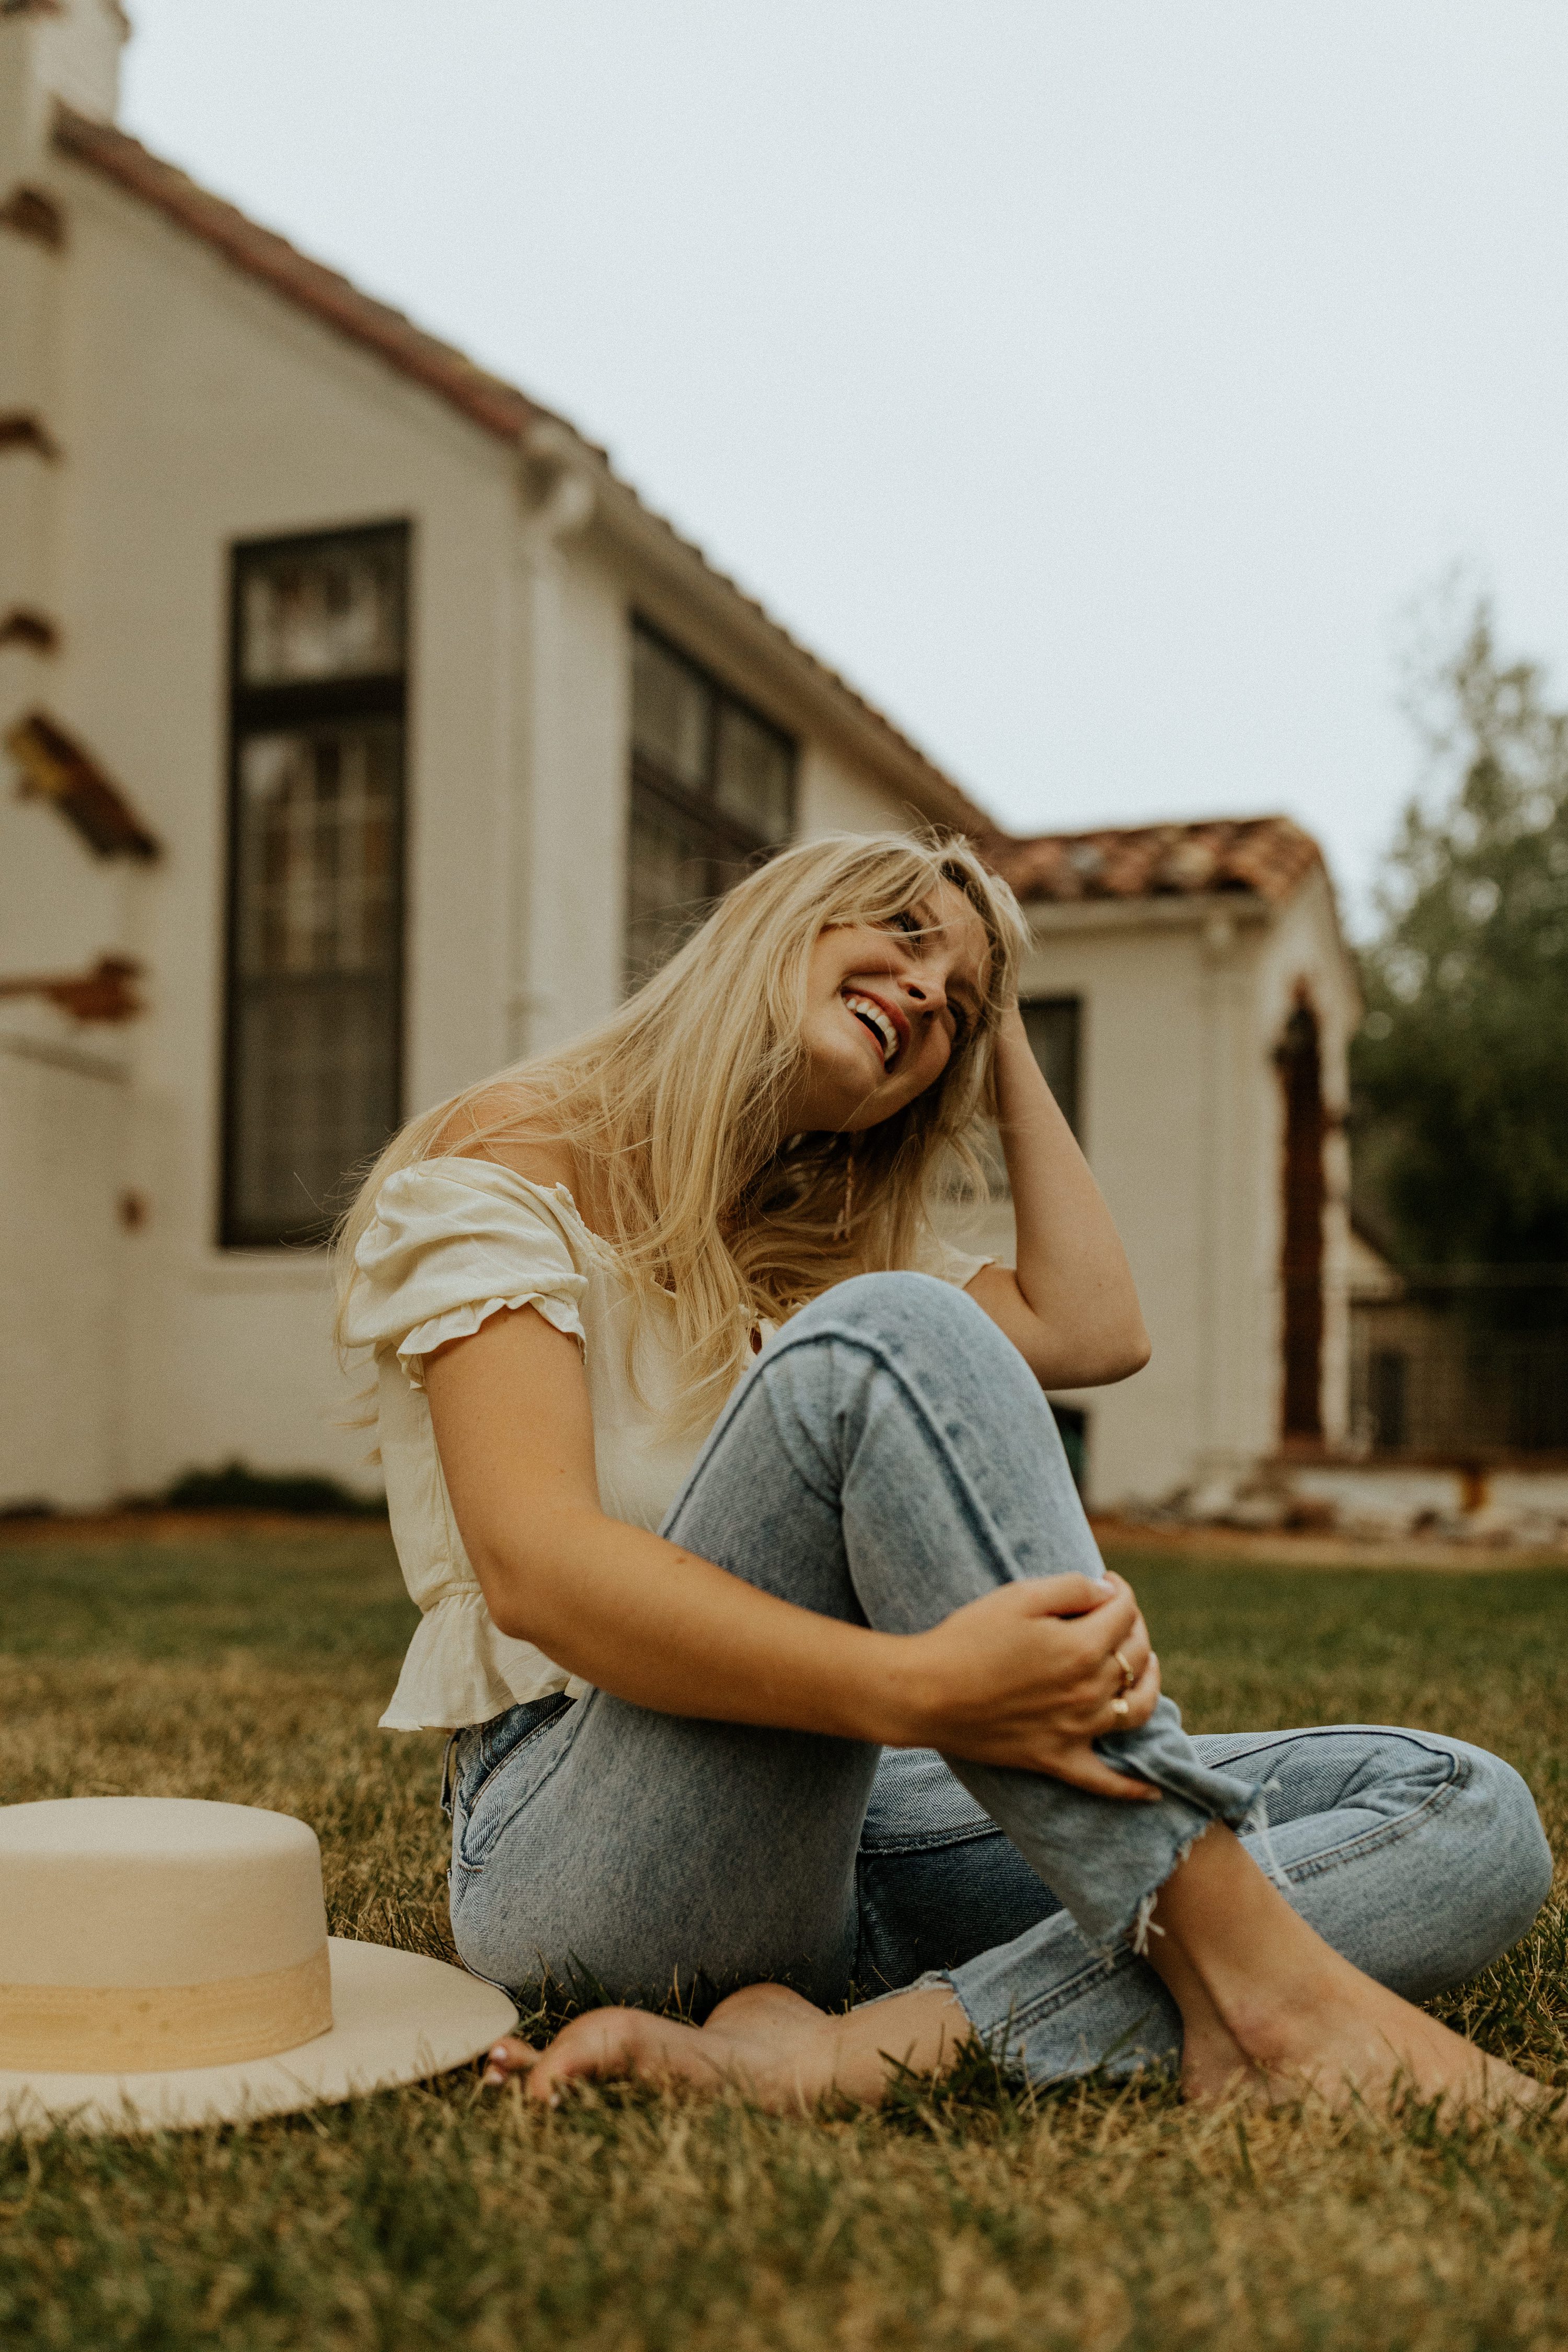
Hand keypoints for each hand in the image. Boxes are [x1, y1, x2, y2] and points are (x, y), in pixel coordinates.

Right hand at [886, 1572, 1163, 1799]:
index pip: (1125, 1612)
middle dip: (1132, 1627)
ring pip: (1136, 1709)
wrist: (925, 1692)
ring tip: (1146, 1668)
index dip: (1120, 1589)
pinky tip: (1153, 1790)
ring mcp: (1076, 1730)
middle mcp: (1089, 1691)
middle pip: (1135, 1655)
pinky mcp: (1056, 1759)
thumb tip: (1109, 1593)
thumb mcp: (1020, 1595)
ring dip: (1151, 1684)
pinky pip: (1105, 1782)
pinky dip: (1132, 1788)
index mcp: (1082, 1647)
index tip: (1105, 1581)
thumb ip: (1072, 1588)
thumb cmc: (968, 1637)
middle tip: (1114, 1614)